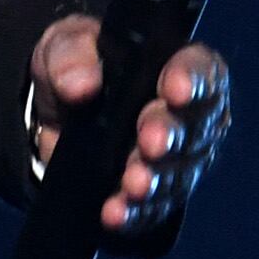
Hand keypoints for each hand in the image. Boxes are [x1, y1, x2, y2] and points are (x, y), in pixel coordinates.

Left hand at [30, 16, 233, 232]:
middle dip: (171, 137)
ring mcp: (177, 161)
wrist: (57, 113)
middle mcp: (189, 117)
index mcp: (179, 67)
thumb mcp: (66, 45)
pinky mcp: (156, 195)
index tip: (175, 89)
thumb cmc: (78, 65)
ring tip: (133, 185)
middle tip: (150, 142)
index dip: (193, 81)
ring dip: (155, 181)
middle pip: (194, 129)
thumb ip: (71, 55)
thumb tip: (80, 84)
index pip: (202, 71)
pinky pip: (151, 210)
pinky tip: (116, 213)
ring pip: (177, 174)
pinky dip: (133, 213)